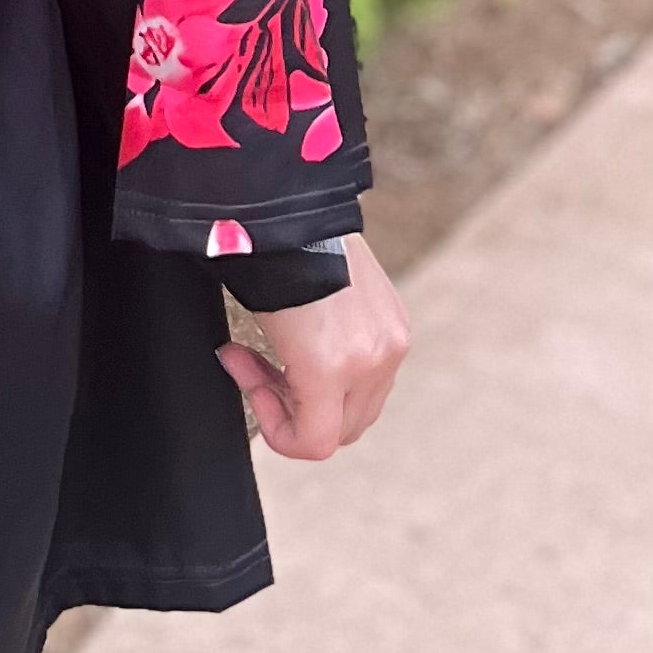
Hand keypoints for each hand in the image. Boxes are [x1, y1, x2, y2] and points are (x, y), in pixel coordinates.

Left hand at [217, 236, 408, 461]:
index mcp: (330, 367)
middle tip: (260, 375)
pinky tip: (314, 341)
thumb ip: (284, 382)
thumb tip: (281, 398)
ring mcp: (392, 342)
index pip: (317, 443)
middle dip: (298, 413)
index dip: (280, 434)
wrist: (296, 210)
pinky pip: (376, 373)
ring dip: (323, 396)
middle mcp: (371, 360)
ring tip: (284, 358)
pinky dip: (346, 372)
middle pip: (342, 431)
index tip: (253, 390)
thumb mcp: (264, 331)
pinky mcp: (399, 324)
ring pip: (362, 406)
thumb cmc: (267, 263)